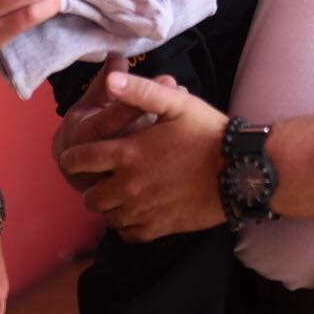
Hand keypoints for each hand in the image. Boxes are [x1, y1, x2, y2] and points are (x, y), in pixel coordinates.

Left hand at [57, 71, 227, 242]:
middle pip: (89, 196)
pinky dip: (127, 225)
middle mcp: (130, 185)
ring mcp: (144, 210)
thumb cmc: (208, 132)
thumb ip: (139, 91)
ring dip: (109, 205)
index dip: (73, 157)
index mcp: (128, 153)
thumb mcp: (176, 103)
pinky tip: (136, 211)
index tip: (77, 155)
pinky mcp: (159, 227)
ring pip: (107, 217)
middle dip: (90, 185)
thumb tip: (111, 78)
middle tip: (102, 176)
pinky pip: (128, 235)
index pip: (80, 160)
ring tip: (120, 192)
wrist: (240, 170)